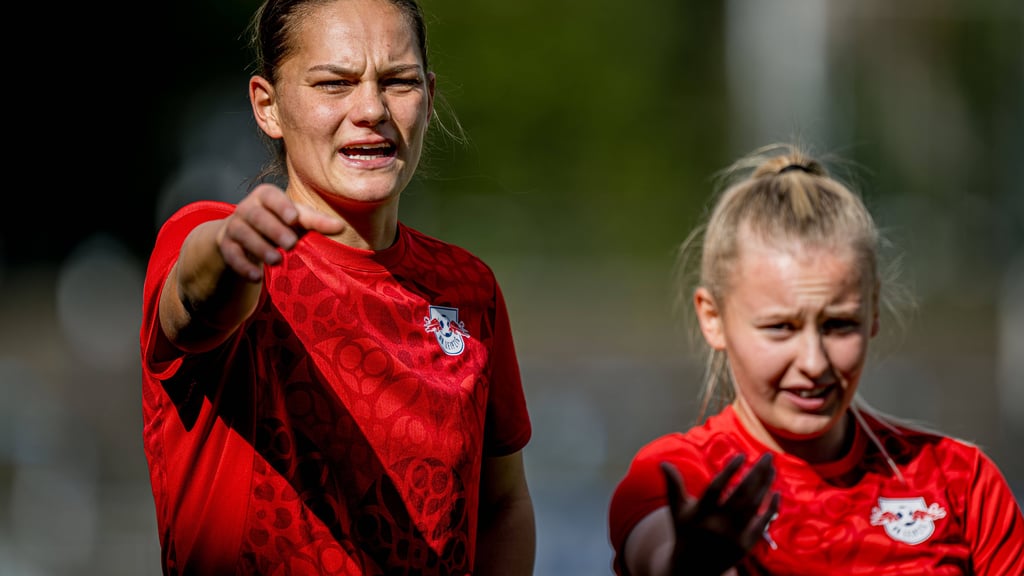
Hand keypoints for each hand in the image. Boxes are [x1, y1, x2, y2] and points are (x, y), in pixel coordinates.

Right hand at [218, 183, 345, 280]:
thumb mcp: (296, 219)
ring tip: (277, 260)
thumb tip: (341, 228)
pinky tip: (256, 278)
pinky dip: (243, 267)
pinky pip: (231, 255)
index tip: (294, 219)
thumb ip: (315, 221)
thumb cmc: (279, 222)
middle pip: (257, 216)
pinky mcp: (226, 245)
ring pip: (242, 234)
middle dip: (273, 230)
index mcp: (266, 196)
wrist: (245, 235)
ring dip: (259, 248)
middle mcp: (247, 207)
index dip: (282, 206)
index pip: (272, 196)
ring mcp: (234, 226)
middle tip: (291, 244)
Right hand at [661, 453, 778, 575]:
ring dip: (765, 486)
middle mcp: (717, 525)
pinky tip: (776, 492)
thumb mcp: (677, 509)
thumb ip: (673, 485)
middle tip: (768, 455)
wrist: (693, 569)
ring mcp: (733, 537)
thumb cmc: (685, 531)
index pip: (716, 488)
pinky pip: (762, 524)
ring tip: (772, 467)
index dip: (729, 471)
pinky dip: (770, 508)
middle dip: (756, 473)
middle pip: (741, 495)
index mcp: (700, 513)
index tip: (742, 455)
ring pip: (754, 506)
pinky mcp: (745, 546)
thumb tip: (663, 463)